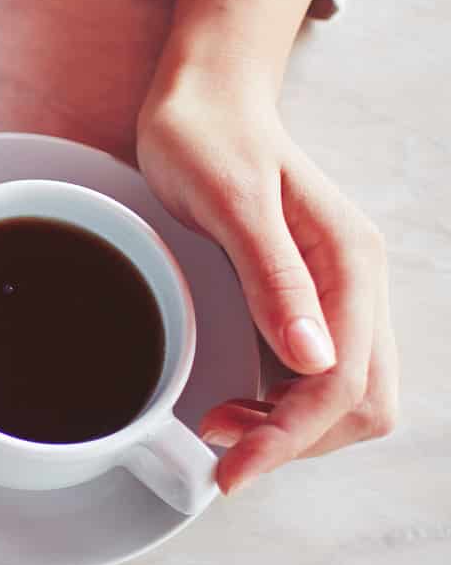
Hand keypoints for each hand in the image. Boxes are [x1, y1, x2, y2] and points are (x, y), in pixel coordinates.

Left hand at [138, 0, 397, 491]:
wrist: (202, 96)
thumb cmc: (207, 135)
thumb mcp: (230, 200)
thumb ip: (273, 278)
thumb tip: (313, 361)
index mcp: (350, 263)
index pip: (344, 382)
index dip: (292, 436)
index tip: (231, 469)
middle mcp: (356, 285)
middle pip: (362, 405)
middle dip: (298, 441)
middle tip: (221, 449)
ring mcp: (336, 295)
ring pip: (347, 399)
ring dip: (293, 430)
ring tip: (222, 427)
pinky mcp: (307, 300)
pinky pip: (318, 377)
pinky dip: (285, 408)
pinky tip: (235, 405)